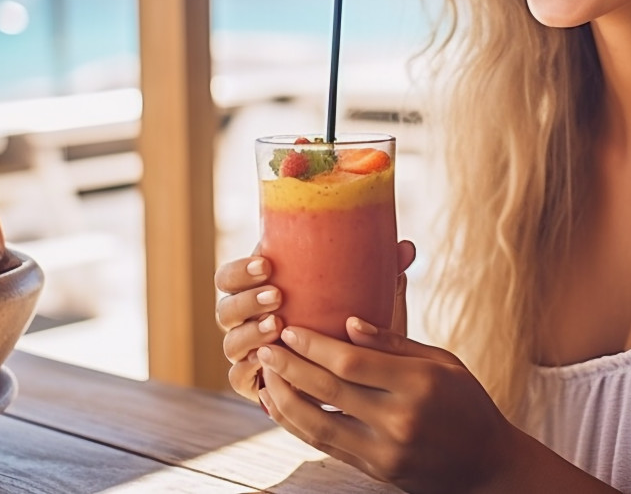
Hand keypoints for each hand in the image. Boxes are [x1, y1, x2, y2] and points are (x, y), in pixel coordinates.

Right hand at [215, 241, 416, 403]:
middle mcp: (248, 320)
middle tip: (276, 296)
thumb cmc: (355, 325)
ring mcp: (249, 353)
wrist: (357, 376)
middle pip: (225, 307)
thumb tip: (406, 246)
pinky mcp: (255, 383)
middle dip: (246, 300)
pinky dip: (251, 370)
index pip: (232, 276)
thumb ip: (381, 273)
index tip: (268, 264)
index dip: (241, 270)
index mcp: (263, 289)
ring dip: (249, 333)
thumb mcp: (369, 299)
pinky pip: (239, 378)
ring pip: (230, 342)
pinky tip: (270, 364)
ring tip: (277, 326)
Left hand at [256, 318, 518, 493]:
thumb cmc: (465, 402)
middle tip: (265, 345)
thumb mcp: (442, 362)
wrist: (485, 465)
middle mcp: (400, 419)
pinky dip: (296, 425)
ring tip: (264, 375)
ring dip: (283, 398)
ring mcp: (386, 450)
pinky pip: (325, 445)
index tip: (289, 328)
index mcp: (419, 384)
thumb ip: (395, 344)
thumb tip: (348, 322)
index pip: (352, 362)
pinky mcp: (376, 470)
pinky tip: (280, 406)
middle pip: (328, 390)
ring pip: (317, 423)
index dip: (314, 345)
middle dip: (290, 366)